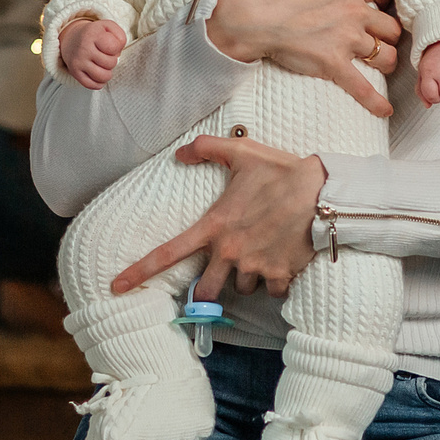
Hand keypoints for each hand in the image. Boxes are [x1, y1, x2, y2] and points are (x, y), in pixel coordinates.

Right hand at [59, 17, 125, 88]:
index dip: (117, 48)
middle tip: (106, 56)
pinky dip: (99, 83)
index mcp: (92, 34)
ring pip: (102, 76)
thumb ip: (120, 36)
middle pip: (110, 63)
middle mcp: (84, 48)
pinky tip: (98, 74)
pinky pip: (92, 85)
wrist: (71, 39)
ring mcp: (78, 62)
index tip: (111, 46)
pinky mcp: (75, 73)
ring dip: (107, 73)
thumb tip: (118, 53)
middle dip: (112, 60)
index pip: (114, 47)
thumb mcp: (107, 27)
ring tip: (103, 66)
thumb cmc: (93, 34)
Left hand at [111, 135, 326, 299]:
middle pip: (204, 291)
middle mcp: (230, 252)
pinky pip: (272, 291)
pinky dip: (275, 282)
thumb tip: (180, 153)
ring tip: (261, 254)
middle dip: (206, 290)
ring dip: (247, 278)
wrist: (323, 190)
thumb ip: (207, 148)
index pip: (168, 253)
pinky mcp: (281, 274)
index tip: (116, 287)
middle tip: (218, 277)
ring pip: (242, 289)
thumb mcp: (241, 152)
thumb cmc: (280, 170)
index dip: (138, 272)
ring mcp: (256, 266)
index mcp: (214, 226)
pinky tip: (283, 262)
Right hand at [204, 0, 402, 117]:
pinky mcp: (332, 64)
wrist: (242, 15)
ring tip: (383, 66)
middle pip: (392, 26)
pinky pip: (361, 87)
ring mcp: (345, 40)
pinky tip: (384, 112)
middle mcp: (354, 12)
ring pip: (385, 55)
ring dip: (386, 61)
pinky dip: (375, 102)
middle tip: (384, 39)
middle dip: (390, 33)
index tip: (382, 5)